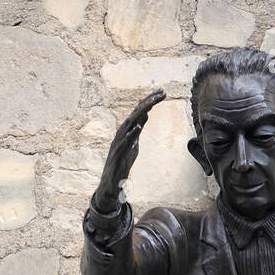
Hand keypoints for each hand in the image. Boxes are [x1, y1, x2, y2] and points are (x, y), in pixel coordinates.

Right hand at [92, 89, 166, 212]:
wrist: (111, 183)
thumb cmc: (122, 163)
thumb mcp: (134, 144)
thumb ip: (138, 131)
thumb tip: (145, 117)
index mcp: (128, 130)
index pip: (140, 112)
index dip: (150, 101)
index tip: (163, 92)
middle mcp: (122, 133)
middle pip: (136, 113)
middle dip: (148, 102)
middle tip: (161, 92)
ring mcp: (118, 143)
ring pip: (129, 124)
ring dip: (140, 113)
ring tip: (151, 104)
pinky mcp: (117, 155)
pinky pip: (124, 143)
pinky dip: (131, 134)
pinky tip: (138, 127)